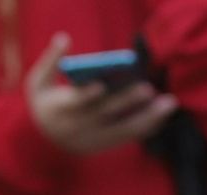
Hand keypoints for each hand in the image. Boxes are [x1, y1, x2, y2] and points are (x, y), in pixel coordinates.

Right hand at [27, 33, 176, 155]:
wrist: (41, 142)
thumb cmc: (43, 103)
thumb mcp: (38, 82)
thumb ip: (51, 59)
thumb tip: (64, 38)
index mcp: (59, 110)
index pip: (75, 103)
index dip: (87, 95)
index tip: (101, 85)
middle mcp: (78, 127)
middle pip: (105, 115)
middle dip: (127, 102)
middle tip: (148, 88)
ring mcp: (92, 139)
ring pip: (123, 130)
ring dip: (147, 117)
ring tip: (168, 103)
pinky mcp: (104, 145)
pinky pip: (128, 137)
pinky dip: (146, 127)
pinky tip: (163, 115)